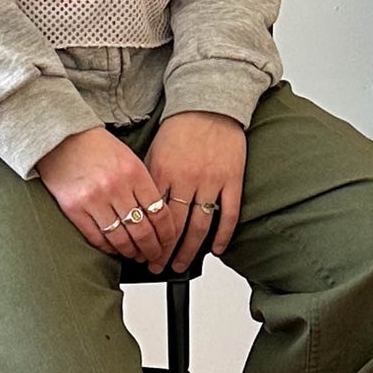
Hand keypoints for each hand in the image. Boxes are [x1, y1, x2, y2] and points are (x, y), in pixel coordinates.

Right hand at [35, 126, 176, 266]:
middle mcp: (115, 188)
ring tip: (136, 255)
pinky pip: (97, 238)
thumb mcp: (129, 159)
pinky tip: (115, 249)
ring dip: (131, 252)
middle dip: (152, 249)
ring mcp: (94, 200)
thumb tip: (157, 217)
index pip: (159, 213)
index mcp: (134, 173)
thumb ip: (143, 186)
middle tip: (155, 256)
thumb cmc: (97, 147)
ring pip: (121, 239)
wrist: (61, 137)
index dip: (167, 234)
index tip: (168, 243)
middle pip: (142, 231)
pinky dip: (109, 248)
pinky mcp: (74, 209)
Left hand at [142, 111, 246, 271]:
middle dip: (164, 252)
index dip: (147, 239)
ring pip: (200, 226)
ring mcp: (211, 181)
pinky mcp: (232, 180)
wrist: (210, 105)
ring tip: (181, 266)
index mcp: (163, 171)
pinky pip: (229, 214)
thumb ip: (150, 181)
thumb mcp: (155, 151)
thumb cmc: (181, 128)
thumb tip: (140, 210)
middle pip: (174, 226)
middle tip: (158, 267)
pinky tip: (217, 250)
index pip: (153, 216)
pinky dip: (223, 235)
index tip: (142, 254)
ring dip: (190, 250)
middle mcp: (187, 179)